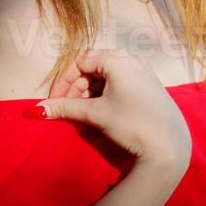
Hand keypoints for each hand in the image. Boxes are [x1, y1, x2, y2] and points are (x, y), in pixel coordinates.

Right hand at [32, 48, 191, 166]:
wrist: (168, 145)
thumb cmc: (132, 124)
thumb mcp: (95, 114)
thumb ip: (65, 108)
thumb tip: (36, 110)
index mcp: (118, 59)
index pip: (80, 62)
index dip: (63, 81)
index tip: (54, 101)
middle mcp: (133, 59)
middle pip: (93, 67)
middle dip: (76, 88)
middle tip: (66, 109)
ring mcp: (144, 71)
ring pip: (106, 75)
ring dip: (89, 92)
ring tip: (82, 113)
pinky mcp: (150, 85)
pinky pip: (120, 82)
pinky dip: (105, 94)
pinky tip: (100, 111)